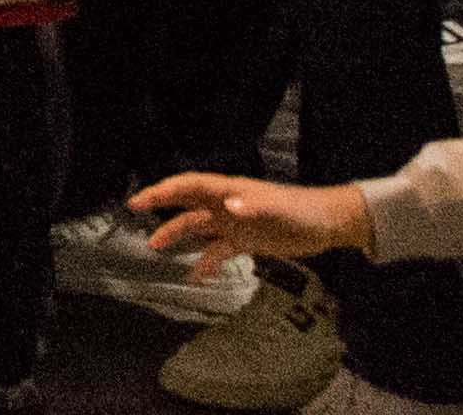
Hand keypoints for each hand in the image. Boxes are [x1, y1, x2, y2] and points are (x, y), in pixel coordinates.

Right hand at [131, 172, 376, 268]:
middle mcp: (226, 205)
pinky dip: (206, 262)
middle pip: (187, 204)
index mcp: (229, 191)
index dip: (163, 191)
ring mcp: (235, 224)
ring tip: (156, 249)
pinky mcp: (246, 242)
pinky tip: (196, 276)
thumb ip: (253, 206)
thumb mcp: (278, 209)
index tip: (139, 200)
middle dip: (161, 207)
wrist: (327, 224)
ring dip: (178, 236)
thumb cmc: (301, 211)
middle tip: (134, 214)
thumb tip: (228, 206)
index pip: (189, 187)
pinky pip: (218, 251)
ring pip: (198, 228)